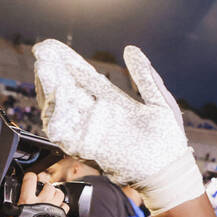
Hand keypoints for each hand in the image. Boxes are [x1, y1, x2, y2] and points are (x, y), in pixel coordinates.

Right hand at [0, 172, 67, 216]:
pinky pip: (66, 205)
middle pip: (48, 185)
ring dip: (55, 193)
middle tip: (41, 190)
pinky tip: (57, 207)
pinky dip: (63, 205)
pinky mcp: (60, 216)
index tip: (29, 178)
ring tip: (50, 196)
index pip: (30, 179)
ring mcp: (53, 208)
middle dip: (45, 185)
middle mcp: (42, 202)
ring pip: (59, 193)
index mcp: (27, 200)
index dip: (30, 176)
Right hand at [32, 40, 203, 212]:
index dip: (68, 63)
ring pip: (63, 109)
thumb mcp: (160, 101)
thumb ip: (146, 77)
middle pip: (68, 91)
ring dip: (51, 90)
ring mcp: (94, 131)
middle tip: (43, 54)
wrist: (172, 170)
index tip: (52, 46)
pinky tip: (56, 100)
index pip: (85, 78)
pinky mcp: (92, 149)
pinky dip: (59, 118)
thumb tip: (130, 49)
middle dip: (53, 73)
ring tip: (46, 72)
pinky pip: (67, 134)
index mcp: (114, 102)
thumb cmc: (169, 138)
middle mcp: (99, 115)